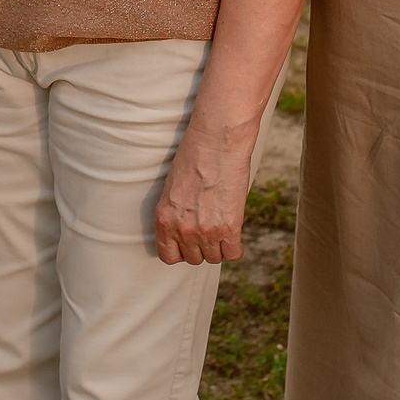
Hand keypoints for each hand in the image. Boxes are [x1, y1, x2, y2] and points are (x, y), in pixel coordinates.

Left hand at [154, 116, 258, 265]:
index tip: (189, 242)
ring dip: (219, 245)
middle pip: (194, 258)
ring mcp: (206, 231)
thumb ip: (177, 212)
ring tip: (222, 226)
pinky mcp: (229, 228)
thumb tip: (186, 227)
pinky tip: (235, 234)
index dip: (180, 251)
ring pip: (214, 258)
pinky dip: (235, 247)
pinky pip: (233, 254)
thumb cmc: (194, 155)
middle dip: (202, 246)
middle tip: (209, 227)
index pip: (168, 256)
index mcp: (164, 218)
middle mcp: (182, 229)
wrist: (217, 141)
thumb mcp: (173, 187)